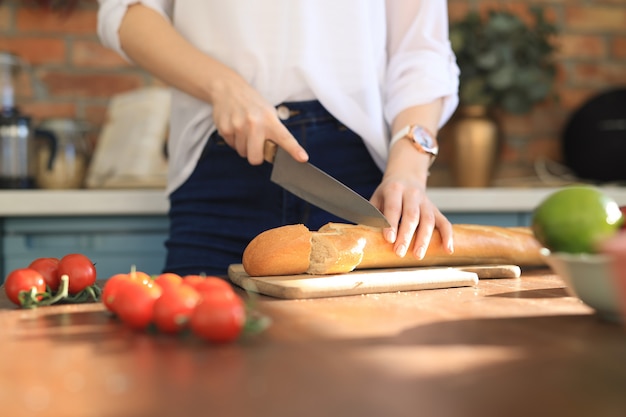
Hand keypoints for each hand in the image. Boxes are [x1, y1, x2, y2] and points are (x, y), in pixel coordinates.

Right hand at [210, 73, 307, 164]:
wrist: (228, 89)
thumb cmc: (252, 103)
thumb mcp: (268, 112)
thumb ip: (273, 131)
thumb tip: (276, 153)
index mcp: (270, 119)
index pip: (284, 138)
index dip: (294, 150)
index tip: (302, 158)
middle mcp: (254, 123)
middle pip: (256, 158)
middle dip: (256, 156)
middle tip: (256, 145)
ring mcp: (238, 126)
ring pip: (242, 152)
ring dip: (244, 146)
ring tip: (244, 130)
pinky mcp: (225, 128)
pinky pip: (231, 146)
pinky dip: (234, 140)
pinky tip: (235, 127)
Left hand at [370, 141, 452, 258]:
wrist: (406, 176)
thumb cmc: (387, 193)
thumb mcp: (376, 197)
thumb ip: (372, 214)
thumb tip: (362, 236)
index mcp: (394, 189)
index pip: (393, 207)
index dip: (391, 223)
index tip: (389, 239)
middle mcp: (412, 194)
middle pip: (412, 216)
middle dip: (406, 235)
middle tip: (399, 252)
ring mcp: (426, 202)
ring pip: (429, 220)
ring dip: (424, 239)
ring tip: (417, 255)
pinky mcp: (435, 209)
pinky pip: (444, 222)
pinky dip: (447, 236)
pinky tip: (447, 249)